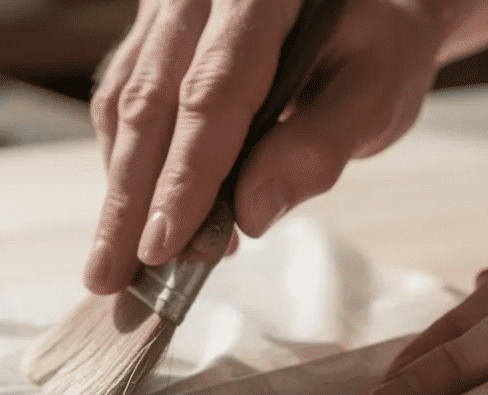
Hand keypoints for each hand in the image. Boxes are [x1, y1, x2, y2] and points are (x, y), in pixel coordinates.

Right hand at [81, 0, 451, 293]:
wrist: (364, 9)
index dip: (185, 177)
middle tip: (111, 275)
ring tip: (117, 265)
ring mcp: (169, 11)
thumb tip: (250, 215)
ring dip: (118, 192)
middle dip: (130, 200)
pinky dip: (126, 168)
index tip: (162, 246)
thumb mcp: (376, 94)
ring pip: (123, 105)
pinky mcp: (152, 38)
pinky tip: (138, 219)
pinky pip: (121, 103)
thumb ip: (319, 148)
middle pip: (150, 103)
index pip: (214, 93)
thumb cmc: (373, 50)